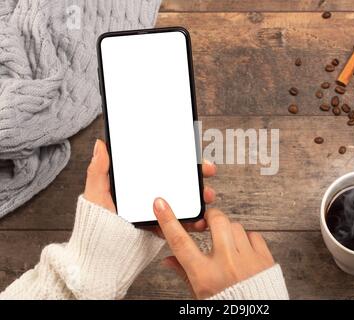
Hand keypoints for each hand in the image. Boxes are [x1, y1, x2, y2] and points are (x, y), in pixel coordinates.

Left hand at [83, 139, 216, 232]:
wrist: (100, 255)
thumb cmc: (95, 224)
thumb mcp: (96, 194)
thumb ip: (98, 171)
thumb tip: (100, 145)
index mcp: (139, 183)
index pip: (163, 166)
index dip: (180, 158)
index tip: (194, 153)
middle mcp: (152, 196)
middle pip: (180, 181)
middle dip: (198, 174)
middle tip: (208, 170)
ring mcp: (160, 212)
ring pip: (186, 201)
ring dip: (201, 197)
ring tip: (207, 197)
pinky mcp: (164, 229)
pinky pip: (182, 223)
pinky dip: (194, 222)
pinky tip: (201, 220)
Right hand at [153, 198, 274, 298]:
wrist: (255, 318)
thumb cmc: (226, 308)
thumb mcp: (200, 295)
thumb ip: (184, 273)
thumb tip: (168, 260)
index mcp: (205, 276)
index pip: (180, 242)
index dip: (168, 220)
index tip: (161, 204)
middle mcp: (226, 264)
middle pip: (216, 221)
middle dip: (211, 216)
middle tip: (209, 221)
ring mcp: (248, 260)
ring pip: (236, 226)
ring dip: (229, 230)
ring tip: (228, 244)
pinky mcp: (265, 259)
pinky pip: (254, 235)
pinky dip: (248, 239)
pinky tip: (243, 250)